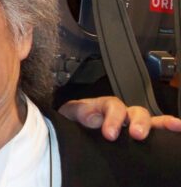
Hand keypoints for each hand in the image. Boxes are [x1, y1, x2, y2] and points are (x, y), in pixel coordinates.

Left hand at [58, 96, 180, 140]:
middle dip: (139, 122)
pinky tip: (178, 129)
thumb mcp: (69, 114)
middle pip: (135, 111)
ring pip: (148, 119)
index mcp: (102, 106)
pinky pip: (156, 130)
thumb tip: (93, 117)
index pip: (112, 106)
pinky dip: (168, 128)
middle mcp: (120, 113)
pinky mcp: (136, 135)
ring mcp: (130, 123)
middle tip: (137, 134)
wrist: (71, 131)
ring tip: (173, 126)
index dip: (113, 118)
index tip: (110, 134)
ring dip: (160, 123)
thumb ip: (79, 112)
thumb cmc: (72, 121)